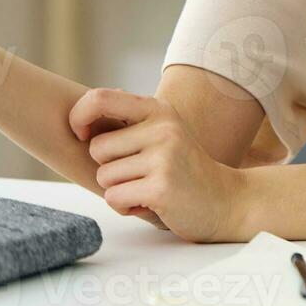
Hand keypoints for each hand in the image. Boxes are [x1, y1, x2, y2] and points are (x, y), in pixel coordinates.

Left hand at [70, 88, 249, 241]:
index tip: (82, 134)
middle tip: (137, 175)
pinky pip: (114, 198)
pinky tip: (151, 204)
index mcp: (158, 110)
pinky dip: (126, 207)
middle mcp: (162, 128)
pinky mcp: (161, 188)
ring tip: (147, 189)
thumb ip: (130, 122)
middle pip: (96, 148)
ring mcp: (164, 157)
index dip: (79, 117)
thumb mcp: (163, 133)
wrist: (226, 201)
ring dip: (119, 190)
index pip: (100, 98)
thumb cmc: (184, 169)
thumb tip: (86, 108)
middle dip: (108, 168)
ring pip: (104, 177)